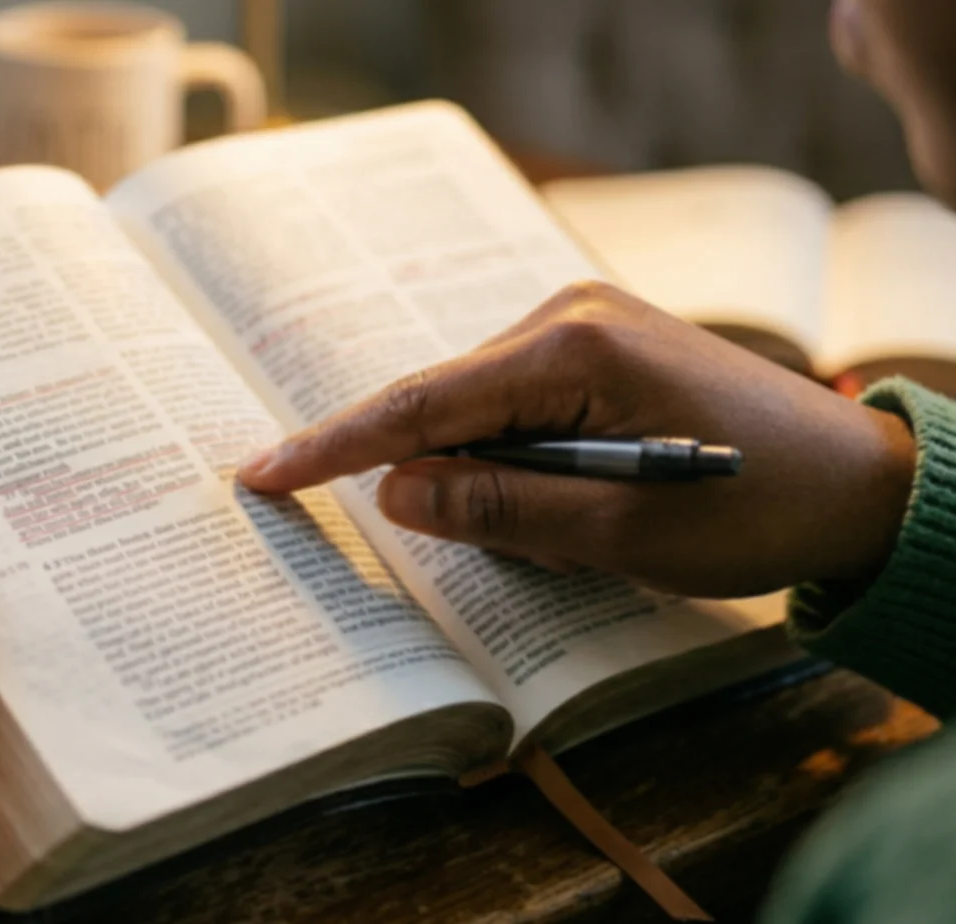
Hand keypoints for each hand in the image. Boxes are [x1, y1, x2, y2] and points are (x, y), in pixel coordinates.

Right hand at [239, 282, 916, 597]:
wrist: (855, 482)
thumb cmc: (755, 506)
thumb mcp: (620, 529)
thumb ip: (499, 507)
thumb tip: (393, 490)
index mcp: (569, 347)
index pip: (420, 403)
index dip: (334, 446)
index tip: (260, 473)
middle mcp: (566, 319)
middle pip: (444, 405)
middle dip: (424, 476)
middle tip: (468, 536)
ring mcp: (582, 332)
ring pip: (480, 416)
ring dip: (483, 479)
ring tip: (566, 531)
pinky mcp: (596, 357)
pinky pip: (517, 414)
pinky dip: (512, 465)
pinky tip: (563, 505)